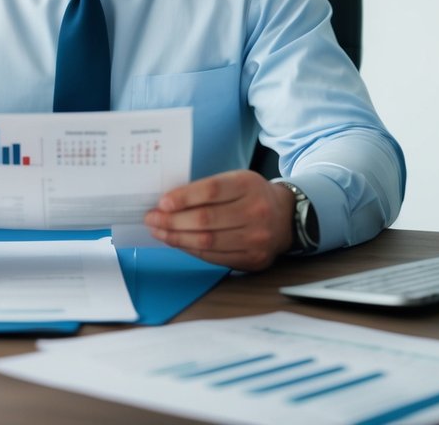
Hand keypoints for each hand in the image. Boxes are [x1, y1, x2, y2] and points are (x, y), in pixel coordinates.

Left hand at [143, 170, 294, 270]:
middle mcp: (255, 212)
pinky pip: (214, 257)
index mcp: (248, 185)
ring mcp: (256, 238)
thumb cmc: (251, 195)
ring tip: (159, 232)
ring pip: (207, 241)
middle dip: (172, 221)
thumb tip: (168, 202)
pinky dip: (191, 250)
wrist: (286, 216)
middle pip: (205, 219)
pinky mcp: (253, 259)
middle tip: (152, 219)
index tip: (162, 203)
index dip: (183, 198)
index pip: (210, 191)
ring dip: (177, 238)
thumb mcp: (235, 180)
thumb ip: (207, 189)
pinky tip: (178, 243)